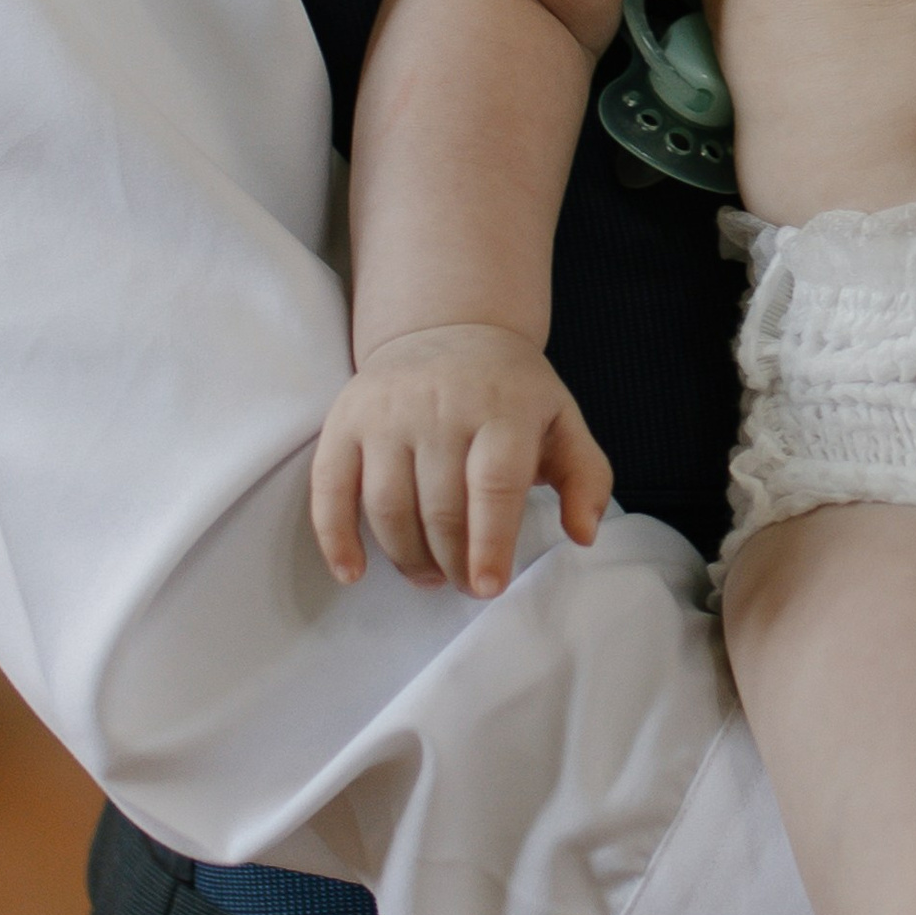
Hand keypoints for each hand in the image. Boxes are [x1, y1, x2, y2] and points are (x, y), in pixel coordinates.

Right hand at [310, 324, 613, 597]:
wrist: (449, 328)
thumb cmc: (512, 392)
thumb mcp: (563, 420)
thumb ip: (585, 477)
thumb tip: (584, 535)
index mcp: (504, 408)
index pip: (494, 485)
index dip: (490, 542)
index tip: (488, 586)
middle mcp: (441, 406)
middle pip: (440, 506)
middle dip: (453, 561)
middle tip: (466, 585)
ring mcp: (388, 413)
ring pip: (388, 506)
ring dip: (407, 557)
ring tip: (429, 576)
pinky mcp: (346, 420)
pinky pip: (330, 488)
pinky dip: (336, 538)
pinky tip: (353, 572)